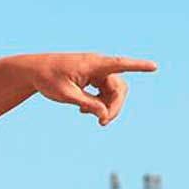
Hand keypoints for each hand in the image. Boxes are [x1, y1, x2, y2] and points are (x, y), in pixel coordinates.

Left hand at [21, 53, 156, 125]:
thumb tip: (104, 114)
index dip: (138, 66)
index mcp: (92, 64)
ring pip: (112, 92)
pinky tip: (83, 111)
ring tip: (89, 116)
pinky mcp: (91, 78)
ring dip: (105, 107)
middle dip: (114, 107)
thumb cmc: (48, 79)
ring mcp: (95, 72)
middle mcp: (97, 66)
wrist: (34, 71)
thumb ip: (86, 104)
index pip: (119, 64)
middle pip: (118, 88)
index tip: (154, 66)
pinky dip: (98, 103)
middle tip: (102, 124)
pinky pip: (103, 92)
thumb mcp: (65, 95)